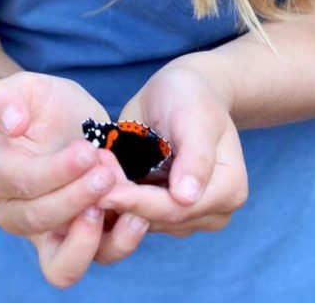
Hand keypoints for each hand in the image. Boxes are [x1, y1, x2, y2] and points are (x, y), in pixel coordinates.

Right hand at [0, 72, 119, 287]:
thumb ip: (5, 98)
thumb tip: (9, 124)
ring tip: (121, 203)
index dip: (55, 172)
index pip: (22, 184)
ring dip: (93, 237)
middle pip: (39, 222)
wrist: (75, 128)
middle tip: (106, 173)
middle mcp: (17, 215)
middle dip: (76, 198)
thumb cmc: (48, 108)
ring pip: (63, 262)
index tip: (87, 151)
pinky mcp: (83, 243)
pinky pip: (95, 259)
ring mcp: (50, 236)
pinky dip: (119, 243)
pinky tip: (137, 216)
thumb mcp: (28, 89)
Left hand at [99, 58, 247, 236]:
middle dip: (121, 200)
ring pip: (142, 221)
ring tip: (89, 170)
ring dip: (114, 199)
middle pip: (158, 219)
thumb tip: (186, 197)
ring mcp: (187, 216)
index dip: (138, 202)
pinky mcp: (162, 212)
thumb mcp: (193, 116)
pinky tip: (95, 177)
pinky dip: (113, 198)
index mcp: (229, 190)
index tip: (101, 192)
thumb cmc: (190, 97)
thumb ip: (195, 155)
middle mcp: (212, 212)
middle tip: (85, 175)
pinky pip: (132, 215)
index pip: (177, 208)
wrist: (180, 93)